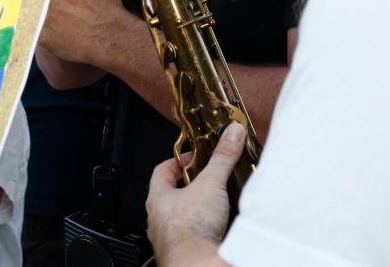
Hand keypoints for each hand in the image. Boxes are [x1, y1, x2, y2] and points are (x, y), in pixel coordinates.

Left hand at [147, 123, 245, 265]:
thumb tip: (231, 135)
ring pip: (179, 218)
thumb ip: (222, 157)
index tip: (194, 157)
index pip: (162, 171)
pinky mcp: (182, 251)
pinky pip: (190, 236)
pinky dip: (202, 230)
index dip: (179, 161)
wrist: (196, 262)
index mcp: (158, 199)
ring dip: (195, 210)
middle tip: (206, 180)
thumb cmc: (191, 228)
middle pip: (171, 195)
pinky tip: (216, 228)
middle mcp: (158, 219)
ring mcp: (169, 238)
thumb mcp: (211, 183)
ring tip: (214, 204)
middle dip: (189, 186)